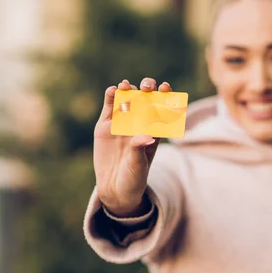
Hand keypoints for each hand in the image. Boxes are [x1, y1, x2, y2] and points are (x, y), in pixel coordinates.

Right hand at [93, 77, 171, 216]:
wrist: (115, 188)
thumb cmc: (134, 177)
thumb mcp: (139, 165)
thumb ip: (140, 149)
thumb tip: (146, 135)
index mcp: (154, 131)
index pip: (162, 110)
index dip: (165, 98)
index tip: (166, 87)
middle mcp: (139, 124)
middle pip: (145, 102)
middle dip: (147, 91)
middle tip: (148, 85)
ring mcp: (122, 123)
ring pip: (127, 102)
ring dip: (129, 91)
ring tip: (128, 85)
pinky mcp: (105, 126)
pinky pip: (109, 108)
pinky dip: (111, 98)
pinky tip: (113, 90)